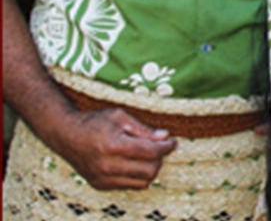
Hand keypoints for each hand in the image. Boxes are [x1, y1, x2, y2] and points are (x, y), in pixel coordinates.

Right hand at [48, 108, 177, 189]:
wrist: (65, 135)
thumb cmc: (94, 122)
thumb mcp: (119, 116)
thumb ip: (143, 128)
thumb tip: (165, 136)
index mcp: (113, 146)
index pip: (151, 152)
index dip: (167, 147)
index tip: (173, 141)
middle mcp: (107, 165)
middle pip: (150, 170)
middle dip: (160, 159)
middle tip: (158, 147)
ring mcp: (103, 178)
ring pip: (142, 182)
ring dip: (150, 170)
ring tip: (146, 156)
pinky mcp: (100, 185)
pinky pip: (130, 186)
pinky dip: (137, 176)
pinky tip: (134, 163)